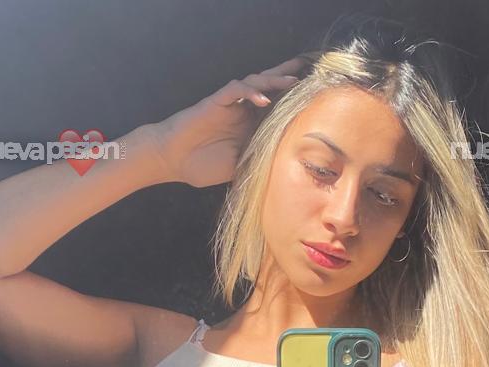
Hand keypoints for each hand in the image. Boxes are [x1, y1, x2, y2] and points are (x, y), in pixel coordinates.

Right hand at [153, 55, 310, 187]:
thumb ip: (258, 164)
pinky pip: (236, 89)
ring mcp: (231, 104)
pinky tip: (262, 99)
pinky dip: (250, 92)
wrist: (174, 160)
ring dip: (274, 81)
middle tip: (309, 70)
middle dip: (288, 78)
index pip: (276, 108)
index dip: (292, 101)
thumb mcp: (239, 169)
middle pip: (269, 88)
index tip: (314, 99)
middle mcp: (243, 111)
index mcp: (250, 126)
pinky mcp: (217, 100)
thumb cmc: (203, 165)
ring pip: (256, 83)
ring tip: (291, 82)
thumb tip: (285, 174)